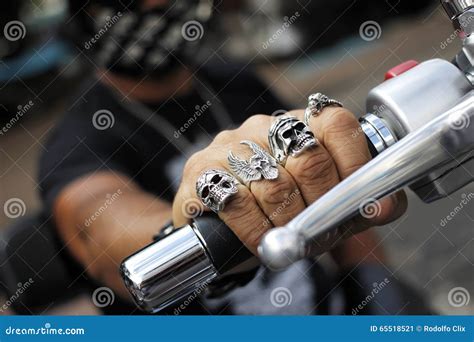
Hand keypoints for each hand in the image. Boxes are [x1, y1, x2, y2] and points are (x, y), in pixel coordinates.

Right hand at [173, 107, 405, 253]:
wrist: (218, 225)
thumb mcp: (322, 205)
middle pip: (308, 157)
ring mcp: (230, 145)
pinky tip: (261, 242)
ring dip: (289, 223)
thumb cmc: (276, 212)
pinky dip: (256, 231)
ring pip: (274, 185)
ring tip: (290, 238)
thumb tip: (387, 205)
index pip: (335, 122)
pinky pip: (236, 202)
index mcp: (298, 124)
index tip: (359, 197)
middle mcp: (263, 127)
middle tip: (319, 228)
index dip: (354, 162)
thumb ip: (355, 201)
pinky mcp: (200, 170)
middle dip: (322, 204)